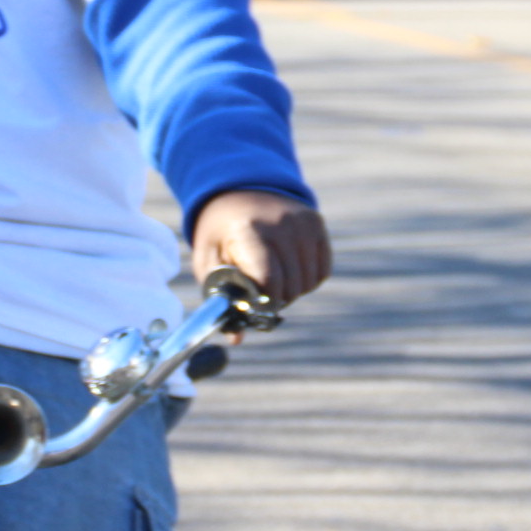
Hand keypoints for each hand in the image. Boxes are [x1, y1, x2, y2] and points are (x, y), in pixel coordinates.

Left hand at [191, 189, 330, 307]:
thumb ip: (220, 298)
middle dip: (275, 300)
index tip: (254, 308)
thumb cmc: (220, 234)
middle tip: (259, 296)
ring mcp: (302, 222)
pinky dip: (308, 280)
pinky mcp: (316, 223)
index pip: (269, 278)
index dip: (264, 302)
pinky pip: (322, 271)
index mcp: (249, 231)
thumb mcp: (209, 260)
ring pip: (308, 282)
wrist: (238, 190)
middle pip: (291, 286)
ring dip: (292, 291)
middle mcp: (281, 224)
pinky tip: (289, 271)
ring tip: (272, 282)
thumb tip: (236, 339)